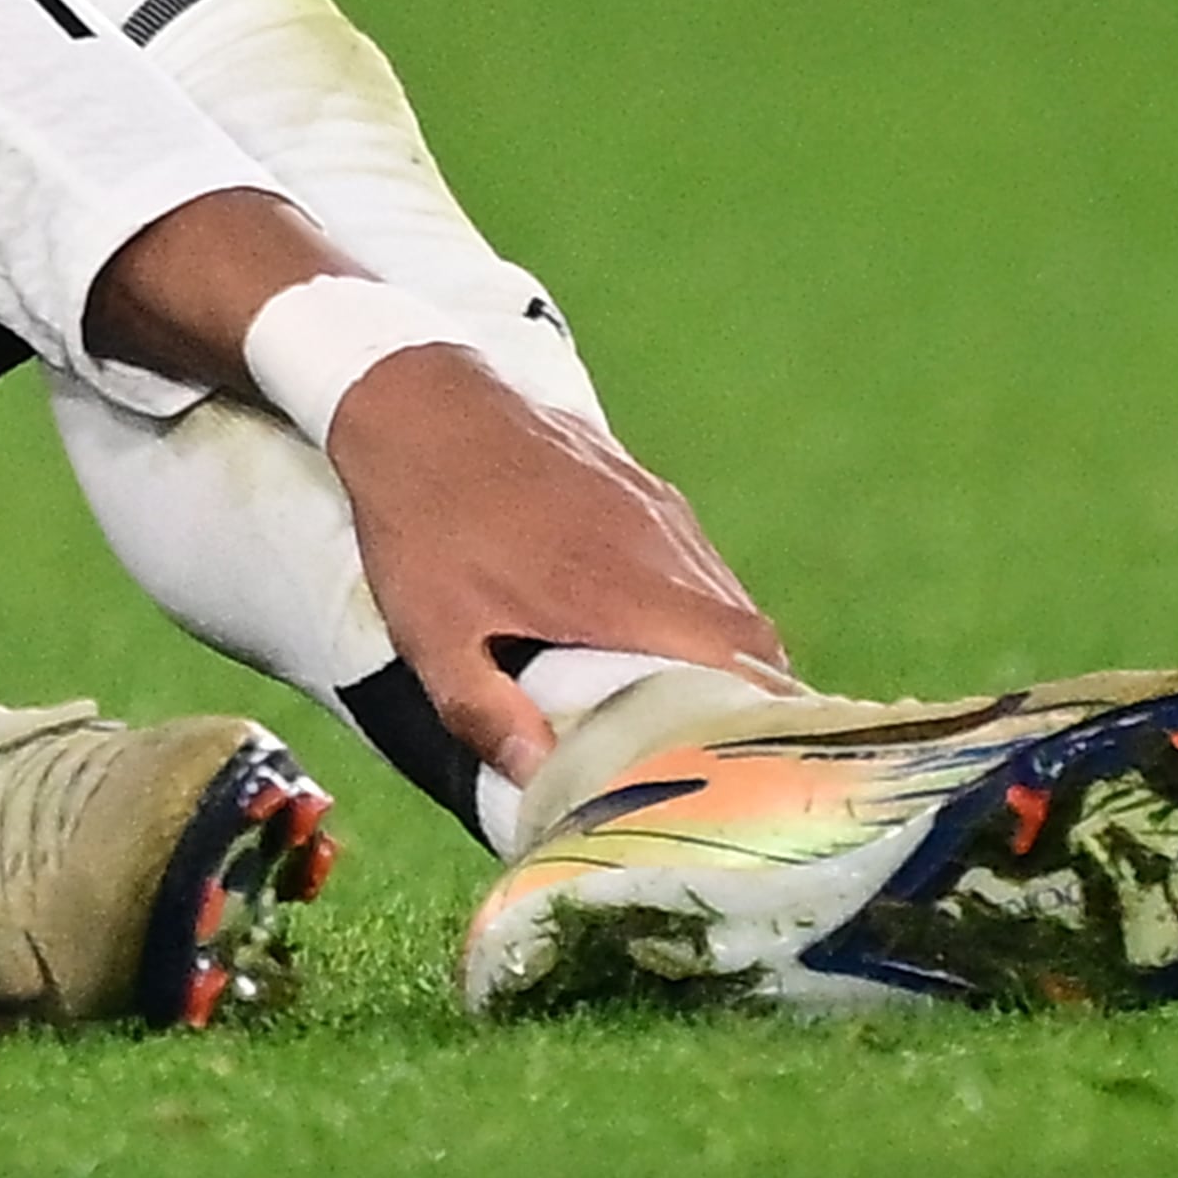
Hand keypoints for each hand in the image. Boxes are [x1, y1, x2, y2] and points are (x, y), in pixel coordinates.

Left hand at [322, 342, 795, 788]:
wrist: (416, 397)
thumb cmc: (423, 521)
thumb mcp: (433, 632)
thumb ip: (485, 711)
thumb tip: (542, 780)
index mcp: (624, 588)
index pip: (741, 658)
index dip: (761, 717)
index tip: (750, 767)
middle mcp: (660, 545)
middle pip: (751, 636)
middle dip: (748, 699)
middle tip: (717, 756)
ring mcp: (656, 508)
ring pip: (726, 595)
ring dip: (721, 652)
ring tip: (685, 710)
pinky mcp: (642, 486)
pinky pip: (696, 559)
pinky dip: (695, 606)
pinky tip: (650, 636)